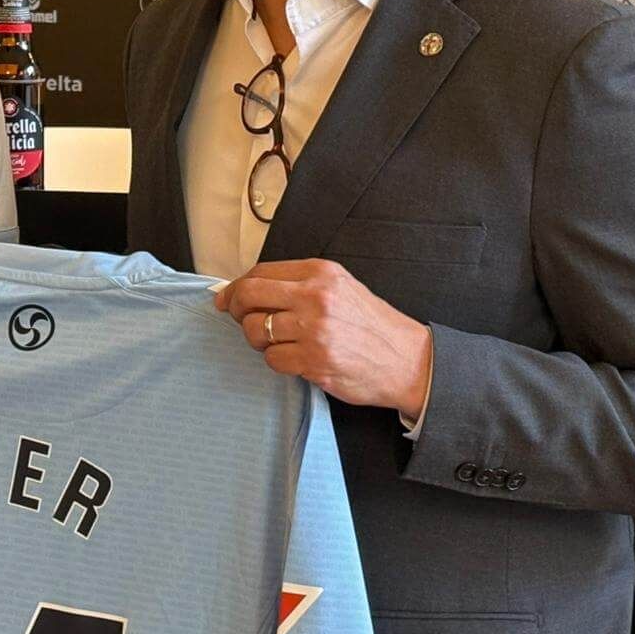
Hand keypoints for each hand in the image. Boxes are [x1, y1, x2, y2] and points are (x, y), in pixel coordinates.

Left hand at [217, 259, 432, 414]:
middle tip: (237, 317)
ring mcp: (314, 330)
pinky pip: (273, 360)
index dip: (237, 286)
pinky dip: (277, 361)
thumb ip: (300, 284)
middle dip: (236, 308)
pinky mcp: (314, 361)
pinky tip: (295, 358)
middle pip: (250, 295)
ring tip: (276, 341)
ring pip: (256, 330)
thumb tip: (251, 288)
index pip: (261, 272)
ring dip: (258, 339)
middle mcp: (315, 297)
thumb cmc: (372, 325)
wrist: (406, 360)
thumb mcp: (341, 287)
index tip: (228, 297)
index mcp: (320, 273)